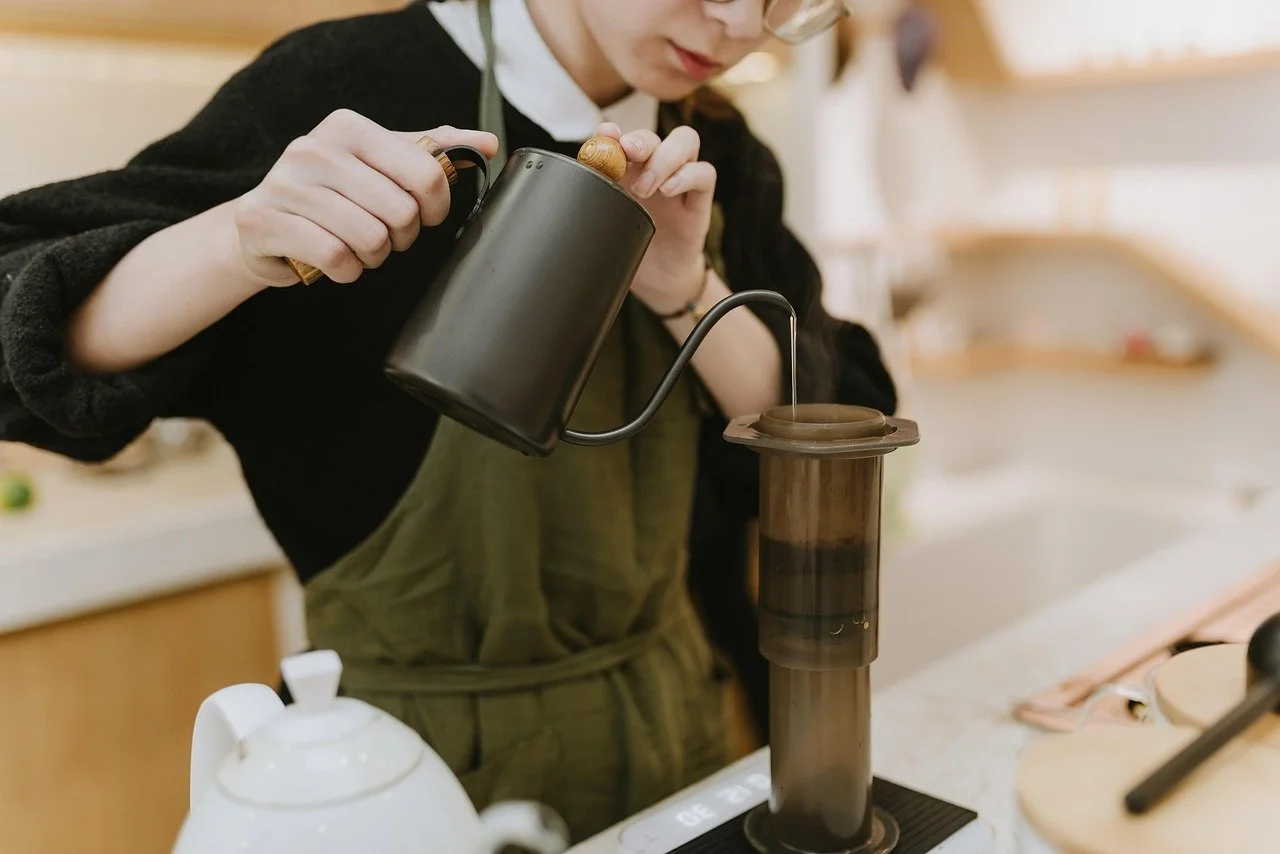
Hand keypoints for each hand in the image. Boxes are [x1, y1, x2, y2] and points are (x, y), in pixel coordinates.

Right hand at [233, 109, 498, 285]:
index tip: (425, 215)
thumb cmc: (331, 196)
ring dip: (374, 257)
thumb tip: (487, 144)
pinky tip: (336, 263)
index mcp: (347, 127)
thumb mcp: (381, 165)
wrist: (261, 226)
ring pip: (370, 238)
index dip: (436, 206)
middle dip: (402, 237)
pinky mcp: (263, 222)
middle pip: (401, 211)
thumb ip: (432, 151)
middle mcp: (313, 148)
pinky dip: (346, 271)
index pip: (426, 171)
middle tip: (385, 236)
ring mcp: (284, 184)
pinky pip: (335, 258)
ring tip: (358, 248)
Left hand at [592, 122, 714, 315]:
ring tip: (646, 187)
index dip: (612, 132)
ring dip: (663, 158)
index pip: (622, 138)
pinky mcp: (699, 198)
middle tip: (627, 154)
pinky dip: (688, 175)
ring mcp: (680, 179)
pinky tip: (669, 189)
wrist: (658, 280)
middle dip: (639, 140)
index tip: (602, 135)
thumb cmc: (630, 246)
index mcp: (628, 170)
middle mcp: (654, 167)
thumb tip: (564, 189)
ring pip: (685, 141)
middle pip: (654, 135)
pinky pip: (704, 172)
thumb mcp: (606, 224)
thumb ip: (593, 201)